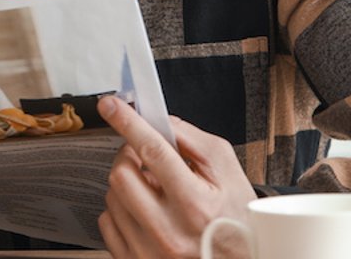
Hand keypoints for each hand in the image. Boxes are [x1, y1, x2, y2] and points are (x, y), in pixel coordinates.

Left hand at [97, 96, 255, 257]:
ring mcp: (147, 250)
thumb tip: (160, 123)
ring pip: (112, 197)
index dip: (128, 123)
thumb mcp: (229, 171)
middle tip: (144, 155)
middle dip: (129, 155)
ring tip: (155, 190)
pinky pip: (107, 223)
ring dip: (128, 183)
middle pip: (122, 175)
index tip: (111, 106)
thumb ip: (194, 141)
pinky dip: (121, 209)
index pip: (153, 152)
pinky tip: (145, 210)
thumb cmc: (237, 218)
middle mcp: (168, 231)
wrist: (242, 257)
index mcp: (195, 204)